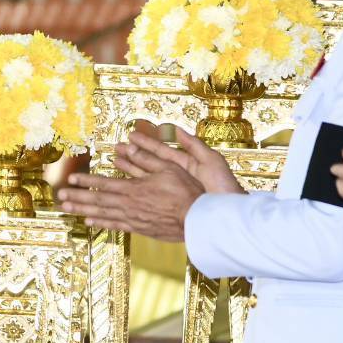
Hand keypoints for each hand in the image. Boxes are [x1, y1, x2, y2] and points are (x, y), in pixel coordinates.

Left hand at [55, 154, 204, 243]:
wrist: (197, 220)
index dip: (85, 181)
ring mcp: (132, 218)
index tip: (70, 179)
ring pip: (101, 214)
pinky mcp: (138, 228)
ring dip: (82, 211)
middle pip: (97, 201)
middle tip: (60, 197)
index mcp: (133, 188)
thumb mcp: (168, 168)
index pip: (103, 184)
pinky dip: (100, 223)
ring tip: (67, 209)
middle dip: (77, 198)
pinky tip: (89, 222)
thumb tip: (128, 147)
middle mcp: (128, 204)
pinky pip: (114, 226)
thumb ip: (146, 158)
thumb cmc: (185, 192)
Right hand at [116, 127, 242, 195]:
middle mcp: (177, 176)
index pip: (162, 150)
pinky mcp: (169, 203)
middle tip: (117, 148)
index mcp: (187, 163)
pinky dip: (137, 187)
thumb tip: (177, 130)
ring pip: (148, 177)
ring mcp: (172, 190)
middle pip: (151, 163)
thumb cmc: (223, 186)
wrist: (226, 212)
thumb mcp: (211, 160)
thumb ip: (194, 144)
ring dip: (131, 169)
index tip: (131, 135)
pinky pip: (151, 193)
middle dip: (133, 155)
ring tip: (115, 161)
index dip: (146, 143)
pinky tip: (125, 184)